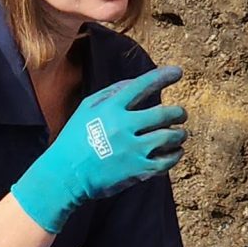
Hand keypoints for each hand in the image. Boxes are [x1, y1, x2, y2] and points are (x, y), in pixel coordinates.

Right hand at [10, 66, 185, 235]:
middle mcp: (123, 126)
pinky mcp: (138, 170)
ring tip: (180, 134)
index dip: (162, 77)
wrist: (66, 174)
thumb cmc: (75, 139)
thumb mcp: (86, 108)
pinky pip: (167, 160)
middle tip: (181, 114)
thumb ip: (111, 92)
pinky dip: (175, 154)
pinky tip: (175, 152)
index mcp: (110, 108)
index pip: (142, 86)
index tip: (177, 72)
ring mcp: (132, 149)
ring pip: (170, 137)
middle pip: (164, 114)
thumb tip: (136, 82)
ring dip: (180, 134)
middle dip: (178, 113)